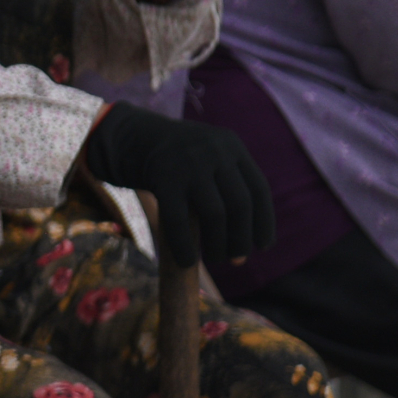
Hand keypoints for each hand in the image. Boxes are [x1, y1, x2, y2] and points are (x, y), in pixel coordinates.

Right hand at [84, 102, 274, 266]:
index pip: (259, 190)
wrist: (134, 136)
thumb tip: (252, 238)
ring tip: (215, 258)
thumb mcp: (210, 155)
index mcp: (232, 146)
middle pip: (240, 204)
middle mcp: (214, 152)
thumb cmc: (179, 157)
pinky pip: (179, 221)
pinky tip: (188, 261)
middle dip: (241, 238)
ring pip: (215, 214)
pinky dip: (185, 246)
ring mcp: (189, 165)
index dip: (264, 222)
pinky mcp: (164, 179)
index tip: (262, 246)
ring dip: (218, 245)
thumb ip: (231, 183)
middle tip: (237, 260)